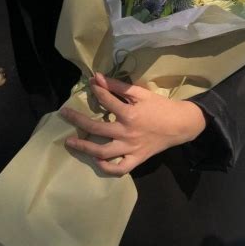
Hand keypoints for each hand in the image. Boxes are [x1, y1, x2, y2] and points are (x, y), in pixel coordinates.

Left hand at [59, 72, 206, 176]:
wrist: (181, 125)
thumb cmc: (161, 107)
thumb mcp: (142, 93)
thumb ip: (120, 86)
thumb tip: (99, 77)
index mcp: (130, 114)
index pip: (106, 101)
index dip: (96, 91)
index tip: (90, 85)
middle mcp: (127, 133)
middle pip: (96, 129)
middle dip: (77, 119)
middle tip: (64, 114)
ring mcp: (131, 148)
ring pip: (103, 152)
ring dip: (84, 147)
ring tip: (70, 142)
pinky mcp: (137, 159)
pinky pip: (120, 169)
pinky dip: (107, 168)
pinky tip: (98, 161)